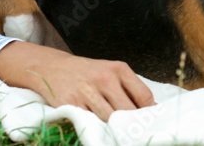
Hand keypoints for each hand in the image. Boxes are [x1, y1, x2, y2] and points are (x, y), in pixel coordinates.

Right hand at [0, 41, 154, 120]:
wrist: (53, 68)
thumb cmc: (87, 73)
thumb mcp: (111, 72)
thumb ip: (129, 88)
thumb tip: (150, 109)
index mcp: (119, 69)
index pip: (143, 96)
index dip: (149, 113)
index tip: (149, 123)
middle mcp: (104, 78)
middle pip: (128, 111)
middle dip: (133, 125)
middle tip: (135, 134)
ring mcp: (87, 92)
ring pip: (109, 119)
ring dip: (115, 130)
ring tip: (119, 136)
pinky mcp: (70, 104)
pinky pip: (89, 122)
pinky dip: (96, 130)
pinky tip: (101, 133)